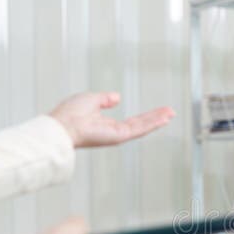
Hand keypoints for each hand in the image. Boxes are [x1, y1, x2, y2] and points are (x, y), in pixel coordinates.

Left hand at [49, 92, 173, 147]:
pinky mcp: (119, 136)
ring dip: (158, 120)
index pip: (132, 120)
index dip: (146, 116)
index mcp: (107, 124)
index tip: (158, 111)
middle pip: (141, 124)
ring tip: (171, 113)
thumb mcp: (91, 99)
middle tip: (170, 112)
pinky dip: (152, 123)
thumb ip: (105, 98)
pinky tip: (163, 118)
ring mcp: (118, 135)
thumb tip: (116, 97)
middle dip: (156, 118)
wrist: (62, 125)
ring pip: (143, 127)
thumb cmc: (69, 114)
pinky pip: (139, 129)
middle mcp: (114, 131)